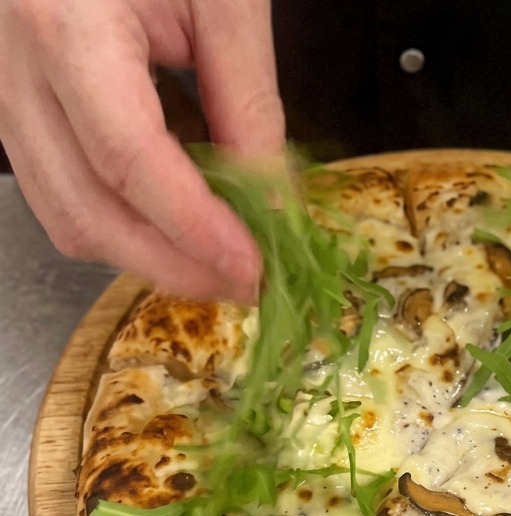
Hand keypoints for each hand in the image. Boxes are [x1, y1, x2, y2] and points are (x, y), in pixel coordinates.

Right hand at [0, 0, 283, 301]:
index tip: (251, 265)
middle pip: (86, 209)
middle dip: (173, 264)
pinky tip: (175, 218)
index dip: (193, 227)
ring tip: (216, 258)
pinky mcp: (10, 100)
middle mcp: (10, 63)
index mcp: (63, 20)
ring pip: (64, 213)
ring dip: (146, 252)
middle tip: (244, 281)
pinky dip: (122, 219)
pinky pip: (59, 187)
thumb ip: (247, 102)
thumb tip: (271, 199)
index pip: (128, 158)